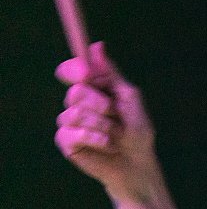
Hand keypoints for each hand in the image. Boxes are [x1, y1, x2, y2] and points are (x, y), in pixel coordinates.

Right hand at [55, 42, 158, 201]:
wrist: (138, 162)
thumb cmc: (137, 131)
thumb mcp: (129, 98)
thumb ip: (111, 74)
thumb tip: (97, 46)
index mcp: (94, 89)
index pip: (73, 71)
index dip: (75, 68)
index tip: (86, 72)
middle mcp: (79, 103)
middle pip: (76, 91)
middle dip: (100, 104)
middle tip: (115, 114)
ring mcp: (70, 122)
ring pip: (74, 113)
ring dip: (102, 124)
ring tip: (116, 134)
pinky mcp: (66, 142)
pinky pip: (71, 133)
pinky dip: (95, 138)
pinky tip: (107, 144)